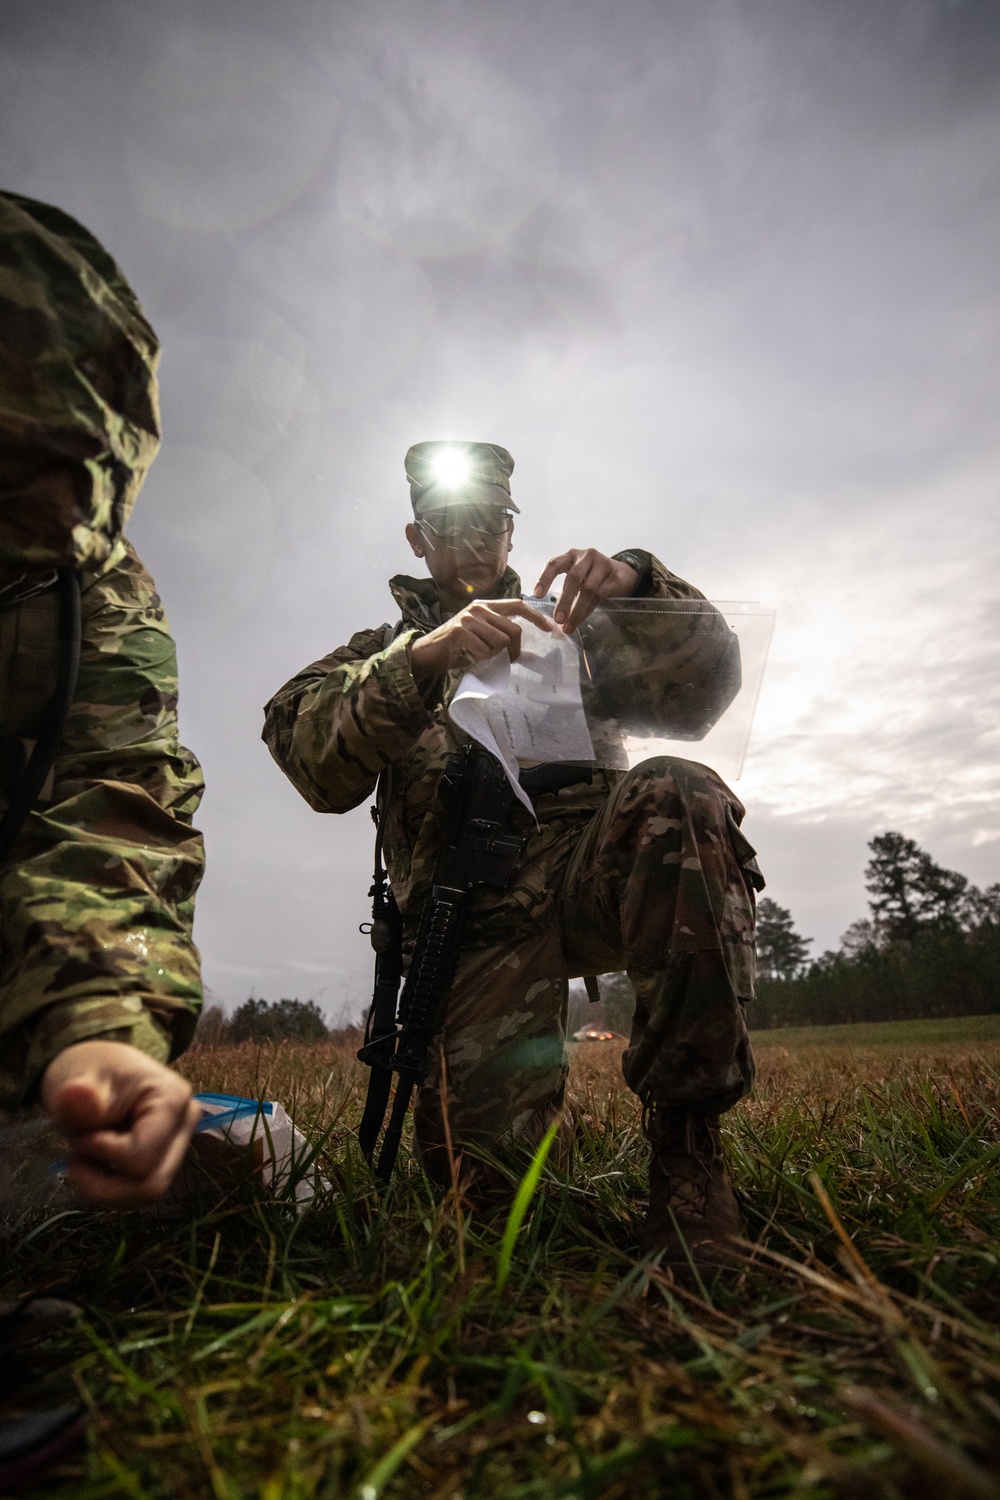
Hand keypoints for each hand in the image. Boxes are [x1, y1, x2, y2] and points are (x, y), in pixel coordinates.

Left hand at [41, 1040, 200, 1206]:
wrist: (97, 1072)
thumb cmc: (90, 1071)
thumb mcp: (77, 1080)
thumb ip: (77, 1097)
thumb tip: (75, 1094)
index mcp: (172, 1099)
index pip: (140, 1156)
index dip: (100, 1154)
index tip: (78, 1135)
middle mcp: (185, 1125)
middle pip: (152, 1185)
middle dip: (103, 1184)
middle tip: (75, 1156)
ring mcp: (179, 1144)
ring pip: (148, 1194)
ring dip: (105, 1190)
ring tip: (84, 1161)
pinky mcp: (167, 1160)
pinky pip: (142, 1192)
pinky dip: (111, 1189)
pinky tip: (95, 1166)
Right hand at [410, 598, 553, 682]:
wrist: (426, 653)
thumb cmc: (455, 647)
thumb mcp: (479, 634)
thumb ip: (498, 632)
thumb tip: (523, 646)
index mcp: (485, 606)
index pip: (517, 605)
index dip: (535, 616)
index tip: (549, 628)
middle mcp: (478, 609)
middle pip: (513, 629)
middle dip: (515, 649)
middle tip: (509, 660)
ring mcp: (469, 619)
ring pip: (501, 642)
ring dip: (494, 655)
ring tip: (479, 655)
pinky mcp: (461, 633)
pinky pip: (486, 651)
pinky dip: (481, 659)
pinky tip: (469, 656)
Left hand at [533, 549, 638, 631]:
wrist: (622, 574)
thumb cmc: (592, 577)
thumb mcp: (577, 576)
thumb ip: (566, 590)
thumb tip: (555, 618)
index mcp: (571, 555)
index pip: (554, 564)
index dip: (544, 579)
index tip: (537, 595)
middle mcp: (586, 556)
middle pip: (573, 578)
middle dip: (564, 601)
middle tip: (558, 619)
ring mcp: (602, 565)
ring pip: (587, 589)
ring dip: (576, 610)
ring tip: (568, 626)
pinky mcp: (614, 577)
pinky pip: (599, 596)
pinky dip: (588, 610)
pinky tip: (580, 620)